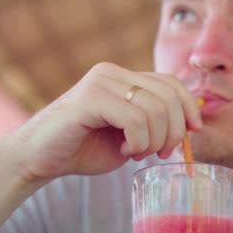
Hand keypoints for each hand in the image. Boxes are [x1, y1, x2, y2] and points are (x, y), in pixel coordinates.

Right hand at [6, 62, 202, 182]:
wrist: (39, 159)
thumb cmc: (83, 149)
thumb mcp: (129, 135)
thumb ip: (153, 123)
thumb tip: (190, 123)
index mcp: (122, 77)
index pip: (171, 81)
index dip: (189, 106)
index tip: (194, 132)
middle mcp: (111, 73)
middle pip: (167, 95)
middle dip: (174, 130)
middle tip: (162, 153)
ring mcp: (100, 82)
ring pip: (154, 108)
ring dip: (154, 140)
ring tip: (137, 153)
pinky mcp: (89, 99)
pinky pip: (135, 119)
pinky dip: (138, 142)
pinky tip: (124, 150)